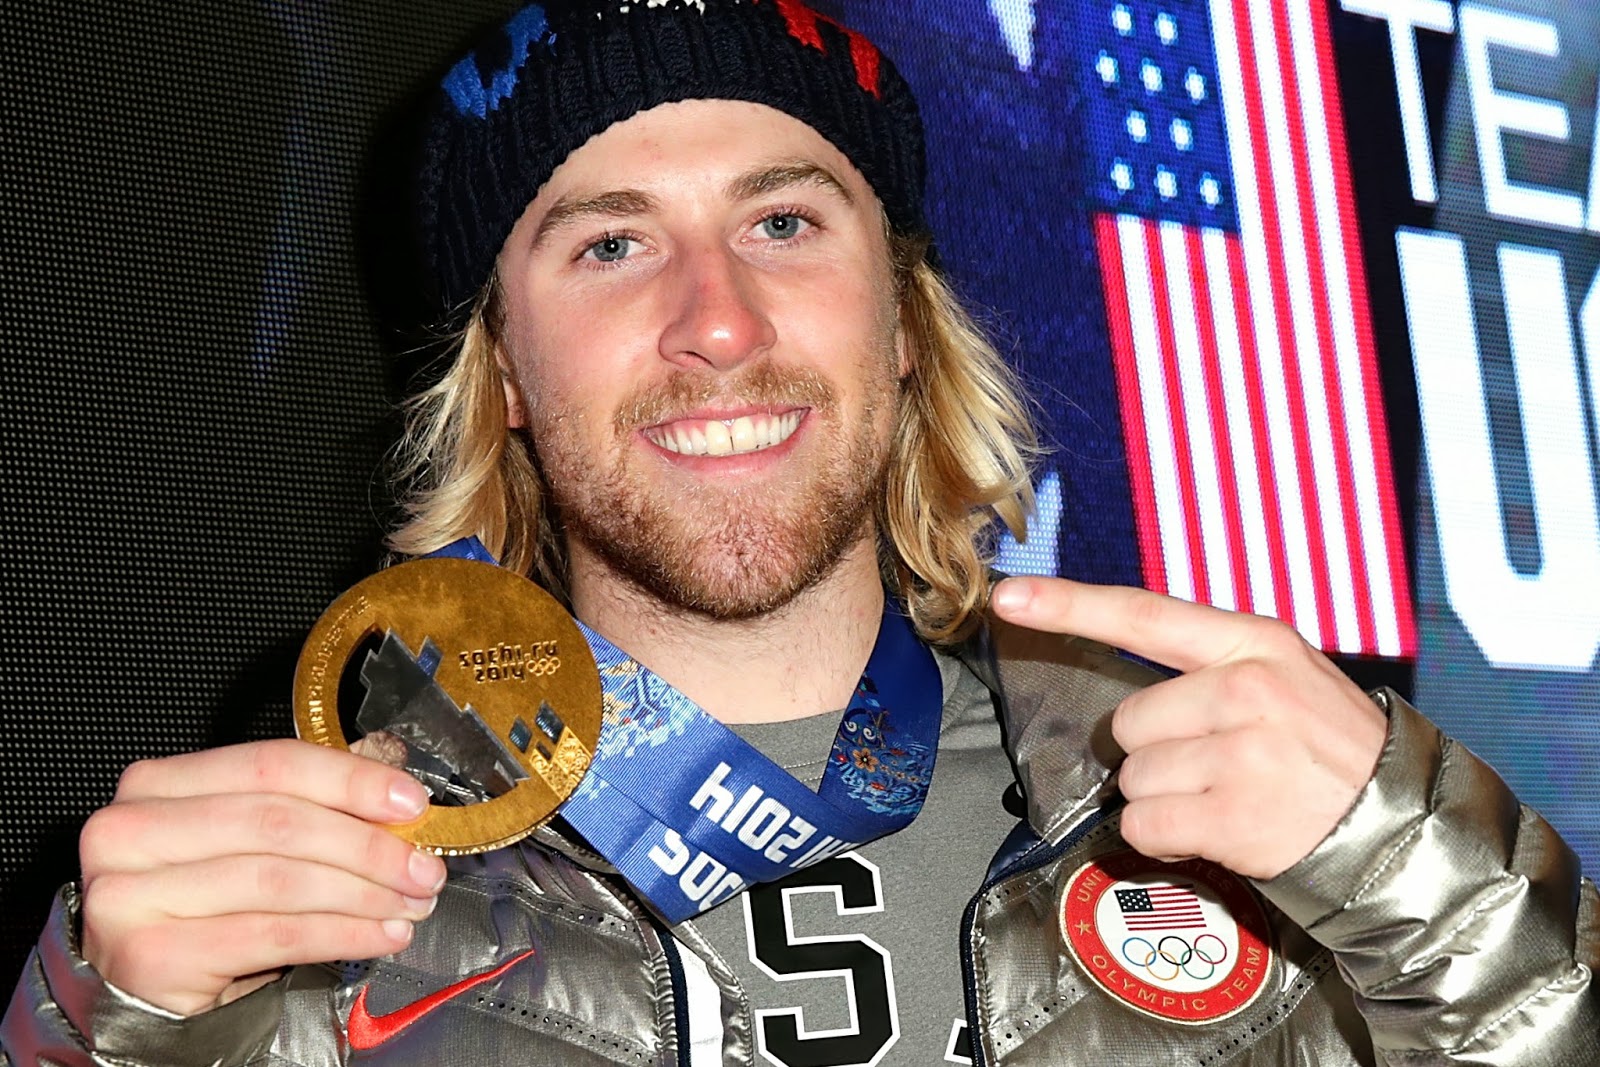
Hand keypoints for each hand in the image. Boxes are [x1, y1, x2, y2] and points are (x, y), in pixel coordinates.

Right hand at [78, 739, 446, 1015]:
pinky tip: (382, 935)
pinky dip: (343, 933)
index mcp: (158, 784)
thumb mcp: (244, 843)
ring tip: (411, 903)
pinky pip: (274, 935)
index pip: (271, 765)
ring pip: (281, 880)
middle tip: (422, 866)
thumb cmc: (200, 907)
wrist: (144, 991)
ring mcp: (132, 894)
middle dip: (368, 845)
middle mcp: (131, 831)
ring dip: (364, 893)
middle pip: (279, 822)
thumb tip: (395, 797)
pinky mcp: (152, 954)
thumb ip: (307, 808)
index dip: (350, 780)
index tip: (410, 802)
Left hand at [989, 577, 1386, 879]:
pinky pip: (1144, 825)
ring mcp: (1242, 753)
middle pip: (1129, 719)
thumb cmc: (1332, 751)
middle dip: (1155, 752)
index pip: (1142, 616)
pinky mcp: (1235, 816)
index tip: (1007, 595)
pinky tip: (1217, 830)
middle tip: (1215, 766)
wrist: (1404, 825)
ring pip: (1134, 777)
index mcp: (1254, 643)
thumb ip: (1213, 666)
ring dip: (1164, 799)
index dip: (1067, 605)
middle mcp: (1246, 689)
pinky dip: (1166, 839)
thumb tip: (1133, 691)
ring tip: (1226, 797)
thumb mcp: (1288, 676)